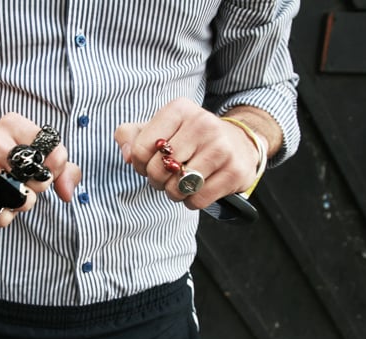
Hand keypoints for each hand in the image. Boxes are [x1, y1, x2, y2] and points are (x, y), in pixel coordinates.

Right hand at [0, 113, 80, 226]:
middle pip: (39, 177)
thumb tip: (67, 194)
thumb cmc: (5, 162)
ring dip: (22, 204)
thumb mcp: (35, 155)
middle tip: (23, 182)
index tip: (41, 169)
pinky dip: (5, 216)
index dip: (55, 170)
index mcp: (12, 125)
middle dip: (38, 187)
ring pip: (21, 199)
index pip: (54, 153)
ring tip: (10, 193)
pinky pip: (2, 215)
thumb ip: (63, 170)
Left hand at [114, 98, 261, 209]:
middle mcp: (202, 124)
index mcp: (179, 109)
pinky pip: (197, 200)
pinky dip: (191, 201)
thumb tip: (126, 156)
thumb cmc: (189, 138)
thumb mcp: (159, 128)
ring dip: (174, 192)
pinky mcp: (234, 172)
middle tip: (166, 176)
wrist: (239, 143)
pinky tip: (197, 189)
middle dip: (156, 180)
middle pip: (158, 170)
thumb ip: (131, 136)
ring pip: (177, 188)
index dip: (139, 164)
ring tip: (181, 182)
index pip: (140, 149)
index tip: (150, 162)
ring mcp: (221, 148)